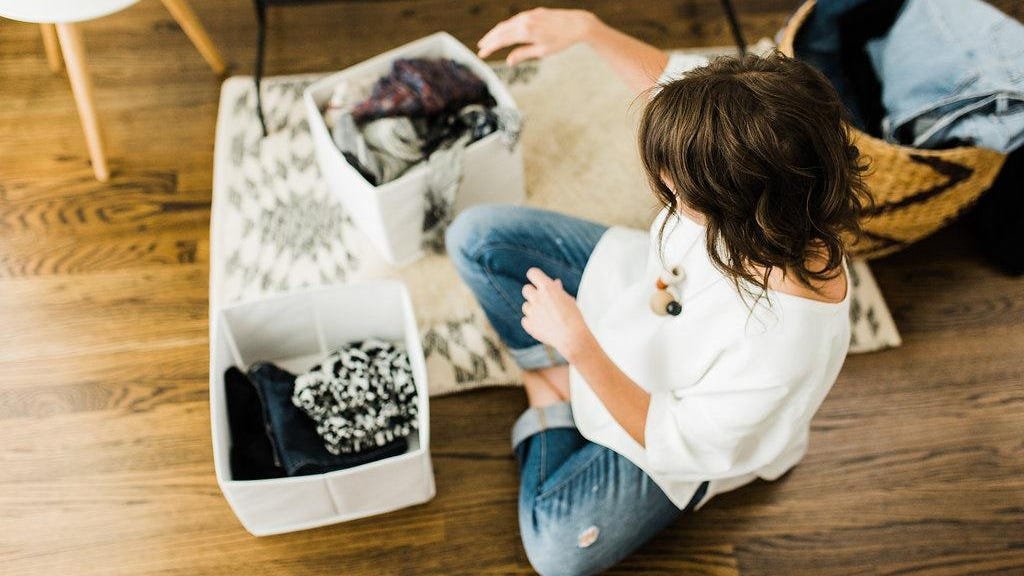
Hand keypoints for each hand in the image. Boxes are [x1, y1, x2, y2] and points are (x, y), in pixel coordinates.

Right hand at [477, 8, 600, 64]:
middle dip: (490, 39)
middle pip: (501, 30)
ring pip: (508, 23)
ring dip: (497, 32)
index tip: (482, 54)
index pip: (501, 40)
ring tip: (490, 40)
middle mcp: (525, 21)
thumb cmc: (561, 40)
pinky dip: (508, 26)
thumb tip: (509, 61)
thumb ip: (523, 54)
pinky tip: (506, 31)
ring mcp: (529, 15)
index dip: (490, 48)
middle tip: (481, 47)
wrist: (577, 24)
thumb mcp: (542, 51)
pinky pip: (516, 19)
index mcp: (525, 32)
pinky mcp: (534, 12)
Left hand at [521, 267, 592, 359]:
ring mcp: (531, 311)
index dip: (535, 277)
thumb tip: (555, 282)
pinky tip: (542, 325)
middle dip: (532, 293)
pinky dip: (531, 322)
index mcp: (548, 288)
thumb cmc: (574, 317)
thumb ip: (558, 290)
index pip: (533, 273)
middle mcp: (537, 298)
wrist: (572, 337)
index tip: (538, 281)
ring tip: (546, 317)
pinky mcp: (528, 324)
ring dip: (533, 309)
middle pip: (526, 289)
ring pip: (525, 306)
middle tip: (542, 301)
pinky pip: (525, 320)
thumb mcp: (568, 300)